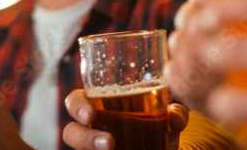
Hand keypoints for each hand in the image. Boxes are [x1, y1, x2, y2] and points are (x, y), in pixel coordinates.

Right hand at [62, 90, 188, 149]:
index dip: (76, 105)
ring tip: (112, 149)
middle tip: (108, 142)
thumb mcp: (170, 120)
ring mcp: (94, 148)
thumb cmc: (160, 128)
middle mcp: (92, 129)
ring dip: (91, 148)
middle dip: (83, 137)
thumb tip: (174, 118)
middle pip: (71, 131)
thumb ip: (175, 115)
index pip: (76, 101)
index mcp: (101, 107)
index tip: (91, 114)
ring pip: (78, 149)